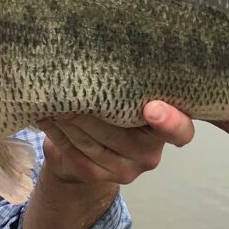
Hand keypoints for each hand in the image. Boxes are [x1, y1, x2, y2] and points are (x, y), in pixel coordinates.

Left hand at [39, 101, 195, 187]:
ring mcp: (126, 170)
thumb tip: (113, 52)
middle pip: (120, 133)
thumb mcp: (129, 97)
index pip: (180, 131)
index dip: (170, 121)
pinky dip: (58, 134)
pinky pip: (75, 154)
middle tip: (71, 86)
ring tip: (54, 98)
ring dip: (69, 119)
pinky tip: (48, 118)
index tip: (152, 108)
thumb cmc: (113, 111)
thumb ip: (132, 86)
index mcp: (167, 129)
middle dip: (92, 108)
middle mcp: (150, 154)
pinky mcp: (99, 176)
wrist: (86, 149)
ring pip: (92, 143)